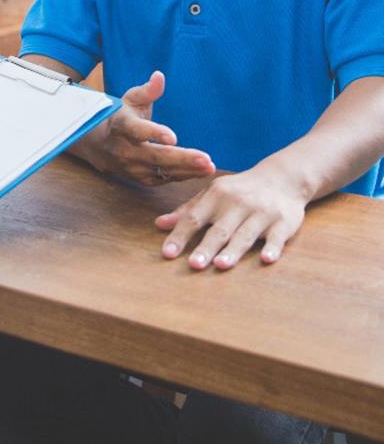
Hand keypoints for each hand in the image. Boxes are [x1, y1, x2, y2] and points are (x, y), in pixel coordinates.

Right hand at [73, 70, 214, 185]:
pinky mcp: (141, 179)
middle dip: (182, 158)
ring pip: (162, 171)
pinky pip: (165, 179)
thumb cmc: (122, 117)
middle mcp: (125, 149)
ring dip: (188, 170)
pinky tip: (202, 171)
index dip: (154, 133)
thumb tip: (160, 76)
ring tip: (209, 166)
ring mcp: (132, 167)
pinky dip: (184, 176)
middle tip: (206, 159)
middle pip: (155, 156)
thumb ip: (147, 90)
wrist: (100, 145)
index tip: (173, 137)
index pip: (137, 131)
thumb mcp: (131, 100)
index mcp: (122, 126)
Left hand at [155, 160, 307, 269]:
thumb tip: (159, 224)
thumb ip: (187, 210)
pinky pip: (277, 237)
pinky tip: (266, 259)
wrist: (281, 177)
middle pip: (219, 229)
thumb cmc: (238, 190)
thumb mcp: (212, 194)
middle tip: (193, 265)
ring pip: (245, 234)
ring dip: (233, 250)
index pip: (194, 218)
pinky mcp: (284, 223)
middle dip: (206, 247)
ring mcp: (261, 213)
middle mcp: (237, 204)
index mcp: (216, 196)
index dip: (180, 235)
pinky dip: (272, 247)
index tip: (167, 253)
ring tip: (220, 265)